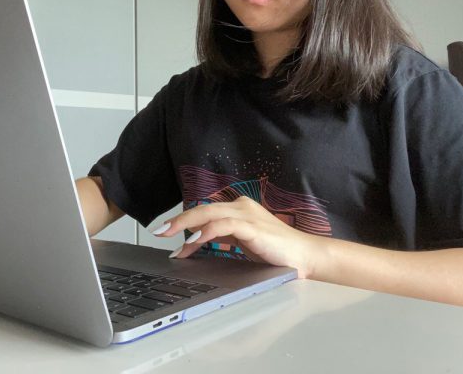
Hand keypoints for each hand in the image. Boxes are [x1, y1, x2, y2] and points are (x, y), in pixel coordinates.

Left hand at [154, 196, 327, 278]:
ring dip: (184, 225)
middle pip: (201, 208)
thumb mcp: (242, 243)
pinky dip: (205, 232)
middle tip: (158, 231)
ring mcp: (246, 215)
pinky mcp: (252, 226)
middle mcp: (240, 206)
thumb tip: (194, 242)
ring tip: (168, 236)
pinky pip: (222, 225)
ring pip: (207, 213)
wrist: (303, 257)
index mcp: (238, 209)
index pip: (204, 211)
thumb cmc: (275, 251)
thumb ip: (221, 238)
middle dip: (177, 220)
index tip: (166, 233)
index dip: (183, 221)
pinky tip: (193, 243)